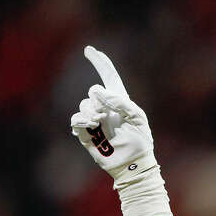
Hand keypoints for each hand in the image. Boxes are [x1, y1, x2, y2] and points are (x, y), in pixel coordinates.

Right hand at [70, 46, 171, 215]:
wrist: (133, 165)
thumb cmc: (140, 142)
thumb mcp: (137, 118)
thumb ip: (120, 102)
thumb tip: (98, 92)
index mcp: (120, 102)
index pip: (109, 77)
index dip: (100, 62)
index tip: (88, 50)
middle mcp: (105, 108)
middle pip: (93, 92)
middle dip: (99, 100)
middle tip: (107, 114)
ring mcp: (94, 121)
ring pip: (84, 105)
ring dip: (92, 112)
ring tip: (101, 123)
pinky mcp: (86, 134)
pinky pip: (76, 119)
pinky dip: (81, 120)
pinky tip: (91, 125)